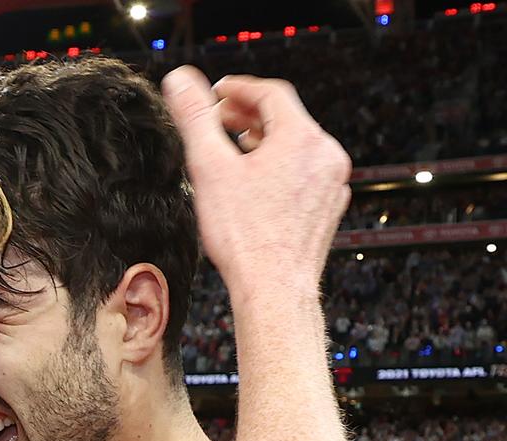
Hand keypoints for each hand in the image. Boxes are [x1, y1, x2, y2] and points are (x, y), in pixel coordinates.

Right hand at [161, 67, 351, 299]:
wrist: (274, 288)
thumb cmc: (247, 237)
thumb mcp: (209, 168)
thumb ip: (194, 117)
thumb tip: (180, 82)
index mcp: (302, 138)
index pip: (271, 92)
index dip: (238, 88)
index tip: (217, 92)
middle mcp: (324, 156)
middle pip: (284, 118)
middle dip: (247, 116)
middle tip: (217, 122)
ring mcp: (331, 184)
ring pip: (293, 147)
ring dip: (260, 142)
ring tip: (230, 154)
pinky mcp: (327, 207)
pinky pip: (301, 173)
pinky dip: (276, 169)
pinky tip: (251, 187)